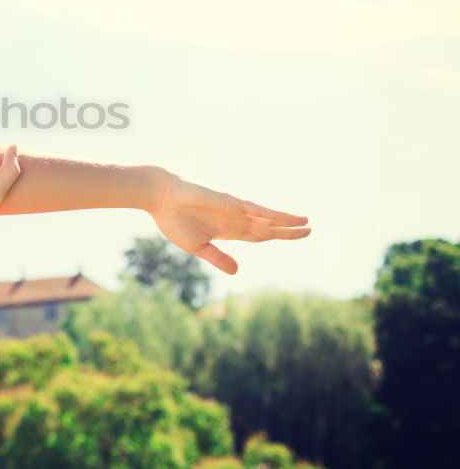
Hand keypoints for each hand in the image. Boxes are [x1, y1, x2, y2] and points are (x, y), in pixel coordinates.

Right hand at [146, 173, 311, 274]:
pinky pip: (257, 210)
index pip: (258, 236)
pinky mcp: (231, 202)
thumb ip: (219, 258)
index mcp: (227, 230)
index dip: (276, 237)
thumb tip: (237, 271)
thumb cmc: (174, 220)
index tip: (291, 237)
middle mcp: (235, 219)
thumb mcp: (198, 247)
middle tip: (309, 230)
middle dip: (288, 230)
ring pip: (267, 218)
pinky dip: (274, 214)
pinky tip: (289, 217)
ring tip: (307, 223)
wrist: (161, 198)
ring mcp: (235, 210)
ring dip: (287, 221)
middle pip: (268, 227)